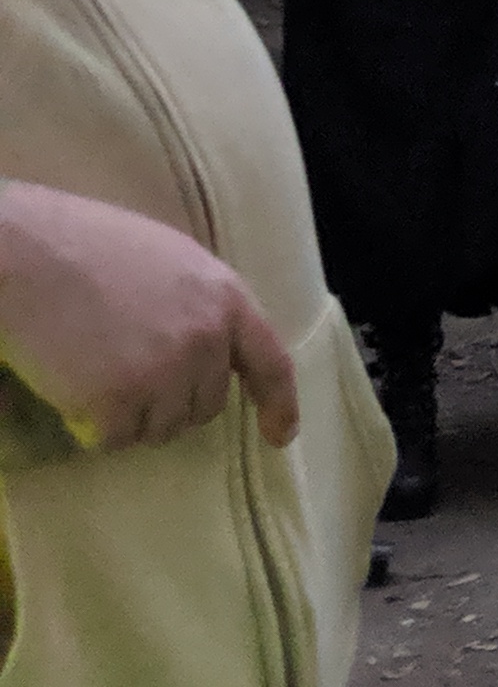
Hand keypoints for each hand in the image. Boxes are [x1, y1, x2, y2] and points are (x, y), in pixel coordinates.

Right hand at [0, 180, 298, 450]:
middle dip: (173, 402)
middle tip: (128, 373)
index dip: (279, 403)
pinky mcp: (118, 400)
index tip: (279, 435)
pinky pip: (116, 438)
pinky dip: (96, 428)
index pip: (271, 361)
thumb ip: (201, 304)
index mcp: (226, 297)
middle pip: (206, 405)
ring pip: (161, 428)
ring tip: (98, 373)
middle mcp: (206, 338)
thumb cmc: (91, 247)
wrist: (29, 253)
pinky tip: (76, 391)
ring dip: (133, 417)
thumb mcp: (172, 260)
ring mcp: (164, 371)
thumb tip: (211, 350)